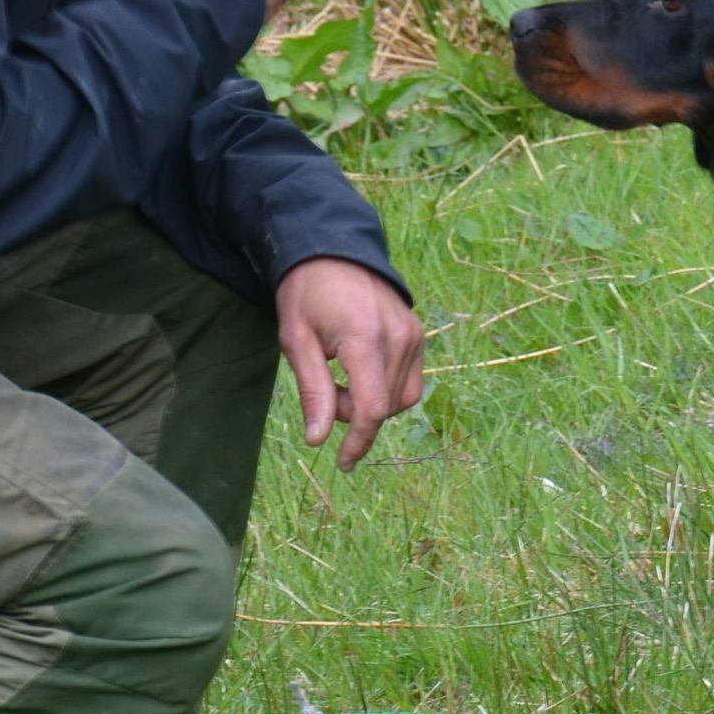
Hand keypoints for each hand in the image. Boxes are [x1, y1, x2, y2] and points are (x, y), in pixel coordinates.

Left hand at [274, 257, 424, 470]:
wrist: (333, 251)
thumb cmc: (306, 294)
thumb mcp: (296, 341)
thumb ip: (313, 391)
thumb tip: (319, 439)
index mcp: (365, 337)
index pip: (372, 407)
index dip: (359, 442)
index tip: (343, 462)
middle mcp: (398, 337)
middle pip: (386, 406)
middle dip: (356, 416)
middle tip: (327, 394)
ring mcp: (413, 334)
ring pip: (402, 398)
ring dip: (373, 404)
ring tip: (343, 381)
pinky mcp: (417, 334)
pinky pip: (410, 380)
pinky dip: (387, 389)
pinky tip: (362, 373)